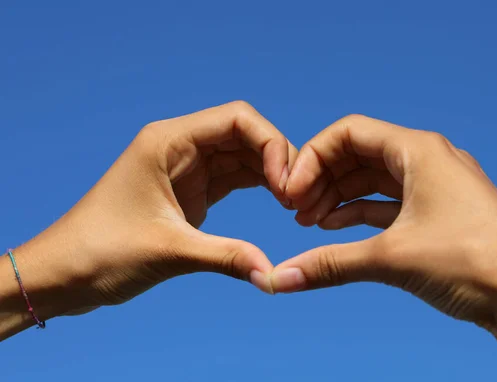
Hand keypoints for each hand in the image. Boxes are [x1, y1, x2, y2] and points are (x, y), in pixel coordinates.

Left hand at [8, 101, 293, 321]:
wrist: (65, 274)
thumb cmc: (101, 252)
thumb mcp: (168, 252)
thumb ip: (226, 257)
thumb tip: (272, 274)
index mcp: (168, 141)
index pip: (236, 119)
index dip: (271, 142)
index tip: (288, 182)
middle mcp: (180, 147)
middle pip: (245, 135)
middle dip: (278, 159)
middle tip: (299, 197)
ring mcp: (186, 168)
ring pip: (243, 156)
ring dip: (271, 173)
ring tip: (295, 202)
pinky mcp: (190, 190)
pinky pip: (234, 178)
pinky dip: (258, 186)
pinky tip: (279, 201)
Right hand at [270, 115, 496, 379]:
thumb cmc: (471, 261)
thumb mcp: (391, 258)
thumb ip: (331, 263)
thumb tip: (282, 277)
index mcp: (418, 150)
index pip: (350, 134)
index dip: (313, 158)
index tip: (292, 191)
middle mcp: (428, 159)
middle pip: (360, 155)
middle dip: (324, 180)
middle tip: (296, 209)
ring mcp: (437, 185)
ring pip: (375, 180)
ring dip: (340, 197)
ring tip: (310, 221)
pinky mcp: (441, 212)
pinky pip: (391, 201)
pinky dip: (362, 212)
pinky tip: (337, 228)